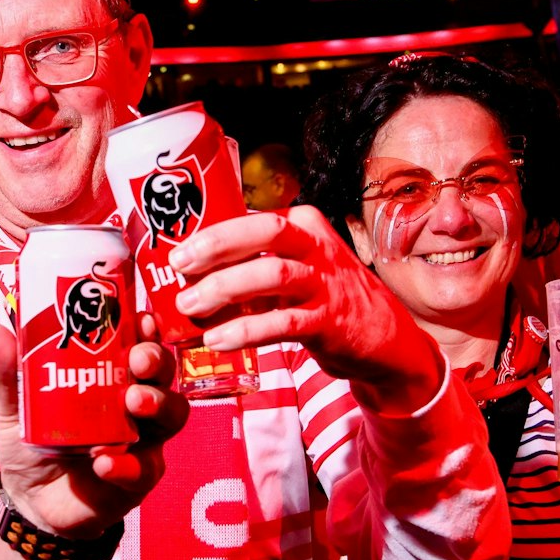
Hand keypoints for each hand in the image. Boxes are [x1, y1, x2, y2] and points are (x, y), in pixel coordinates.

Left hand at [0, 316, 185, 538]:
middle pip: (162, 374)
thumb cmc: (34, 442)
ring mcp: (142, 441)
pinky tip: (105, 462)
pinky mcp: (137, 479)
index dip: (146, 329)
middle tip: (138, 359)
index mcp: (113, 377)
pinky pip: (143, 470)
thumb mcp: (15, 405)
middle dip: (156, 360)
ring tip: (133, 402)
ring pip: (171, 417)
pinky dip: (127, 465)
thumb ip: (8, 371)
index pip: (139, 343)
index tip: (138, 318)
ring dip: (157, 404)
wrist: (30, 501)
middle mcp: (135, 404)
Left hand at [166, 206, 443, 413]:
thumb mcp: (294, 271)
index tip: (175, 252)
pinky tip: (218, 339)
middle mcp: (316, 246)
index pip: (252, 220)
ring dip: (224, 289)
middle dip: (216, 247)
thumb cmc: (325, 300)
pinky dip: (246, 330)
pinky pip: (282, 322)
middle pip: (263, 233)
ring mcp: (326, 282)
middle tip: (178, 267)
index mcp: (303, 226)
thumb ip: (254, 267)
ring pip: (271, 275)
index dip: (211, 234)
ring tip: (190, 308)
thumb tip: (191, 277)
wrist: (384, 339)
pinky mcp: (330, 320)